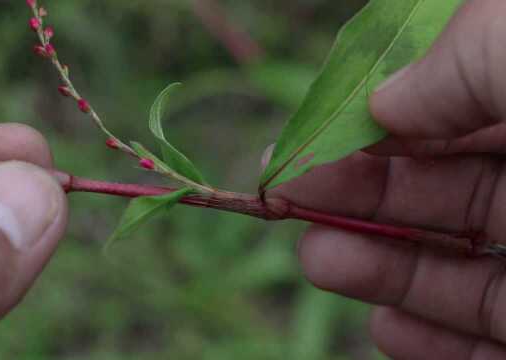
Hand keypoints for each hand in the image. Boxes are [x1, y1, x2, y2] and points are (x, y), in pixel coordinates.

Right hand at [266, 0, 505, 357]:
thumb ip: (467, 58)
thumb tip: (386, 99)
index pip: (449, 110)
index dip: (374, 125)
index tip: (306, 143)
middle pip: (441, 188)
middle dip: (358, 196)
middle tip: (287, 201)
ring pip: (458, 263)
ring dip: (379, 265)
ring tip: (317, 262)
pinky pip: (489, 333)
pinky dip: (433, 334)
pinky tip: (388, 327)